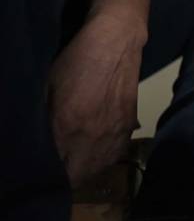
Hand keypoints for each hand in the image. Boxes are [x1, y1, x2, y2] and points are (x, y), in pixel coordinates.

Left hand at [48, 9, 146, 185]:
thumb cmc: (76, 61)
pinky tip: (94, 156)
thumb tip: (38, 146)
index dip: (46, 174)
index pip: (56, 168)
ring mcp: (114, 131)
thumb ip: (45, 122)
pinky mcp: (129, 125)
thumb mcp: (48, 89)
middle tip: (54, 172)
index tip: (39, 172)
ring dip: (84, 172)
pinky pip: (114, 155)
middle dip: (64, 178)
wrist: (116, 42)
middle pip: (77, 175)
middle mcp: (93, 134)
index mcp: (69, 125)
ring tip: (73, 167)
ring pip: (97, 168)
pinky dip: (102, 161)